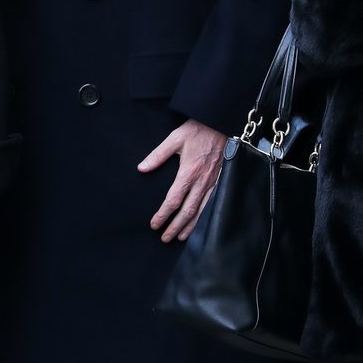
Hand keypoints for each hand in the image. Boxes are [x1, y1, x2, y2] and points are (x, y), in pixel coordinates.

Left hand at [138, 119, 226, 242]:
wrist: (221, 123)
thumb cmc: (198, 130)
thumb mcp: (175, 139)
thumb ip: (158, 155)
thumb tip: (142, 168)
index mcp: (188, 172)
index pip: (173, 200)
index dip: (163, 215)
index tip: (155, 225)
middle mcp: (201, 181)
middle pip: (187, 211)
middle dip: (175, 226)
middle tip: (165, 238)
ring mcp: (213, 182)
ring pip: (201, 210)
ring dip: (190, 226)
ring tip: (181, 237)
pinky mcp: (220, 181)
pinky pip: (212, 203)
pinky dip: (204, 216)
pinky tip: (199, 222)